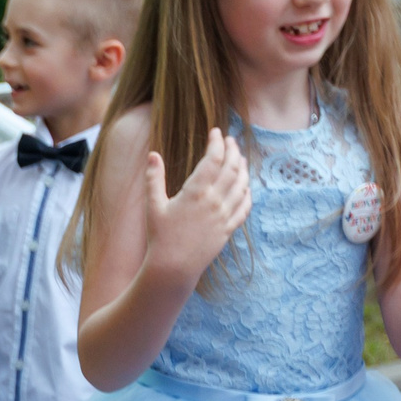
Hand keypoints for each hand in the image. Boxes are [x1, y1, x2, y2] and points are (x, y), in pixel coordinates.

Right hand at [141, 130, 250, 284]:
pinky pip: (245, 206)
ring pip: (242, 184)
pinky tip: (245, 187)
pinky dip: (247, 192)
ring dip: (242, 168)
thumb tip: (153, 155)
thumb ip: (154, 179)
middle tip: (230, 141)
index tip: (216, 132)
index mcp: (195, 192)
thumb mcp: (153, 206)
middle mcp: (214, 201)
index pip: (213, 158)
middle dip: (233, 150)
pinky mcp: (228, 228)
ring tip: (239, 159)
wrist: (173, 268)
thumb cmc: (160, 237)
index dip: (217, 142)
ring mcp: (224, 215)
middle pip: (232, 167)